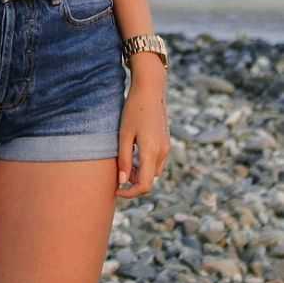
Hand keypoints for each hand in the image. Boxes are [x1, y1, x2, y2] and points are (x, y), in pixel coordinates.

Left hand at [115, 79, 169, 198]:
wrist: (150, 90)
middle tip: (118, 172)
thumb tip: (122, 182)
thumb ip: (124, 159)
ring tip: (125, 159)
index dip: (130, 193)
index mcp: (151, 152)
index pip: (144, 185)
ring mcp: (166, 147)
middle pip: (149, 180)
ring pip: (153, 172)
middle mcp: (162, 152)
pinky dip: (146, 164)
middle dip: (134, 182)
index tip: (117, 190)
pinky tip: (134, 151)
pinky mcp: (166, 142)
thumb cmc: (133, 110)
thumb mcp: (124, 134)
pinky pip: (157, 161)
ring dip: (140, 173)